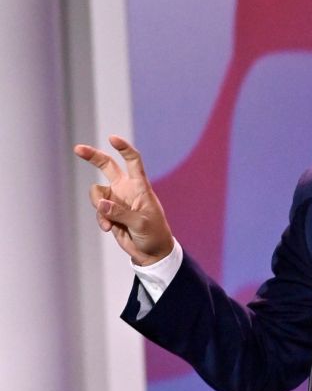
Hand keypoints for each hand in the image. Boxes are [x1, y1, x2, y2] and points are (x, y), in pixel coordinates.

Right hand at [74, 135, 172, 265]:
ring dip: (98, 206)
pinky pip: (98, 211)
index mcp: (140, 186)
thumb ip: (120, 213)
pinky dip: (101, 220)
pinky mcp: (109, 212)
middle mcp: (127, 188)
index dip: (124, 148)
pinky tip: (109, 229)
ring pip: (96, 193)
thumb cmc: (154, 234)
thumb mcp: (141, 224)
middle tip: (77, 148)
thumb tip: (100, 203)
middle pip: (107, 166)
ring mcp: (116, 199)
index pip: (133, 161)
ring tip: (110, 222)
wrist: (151, 252)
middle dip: (93, 156)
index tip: (112, 138)